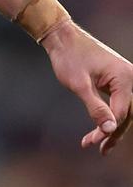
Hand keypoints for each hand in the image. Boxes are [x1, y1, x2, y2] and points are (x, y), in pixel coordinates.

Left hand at [41, 21, 132, 154]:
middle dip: (112, 133)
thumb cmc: (69, 57)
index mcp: (124, 77)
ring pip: (123, 111)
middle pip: (127, 114)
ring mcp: (124, 78)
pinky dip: (108, 116)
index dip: (107, 129)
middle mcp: (129, 77)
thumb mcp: (79, 85)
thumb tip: (110, 129)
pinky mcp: (116, 80)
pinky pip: (117, 103)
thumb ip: (96, 108)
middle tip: (99, 149)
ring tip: (97, 146)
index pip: (121, 112)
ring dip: (111, 127)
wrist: (61, 37)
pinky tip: (99, 130)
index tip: (90, 142)